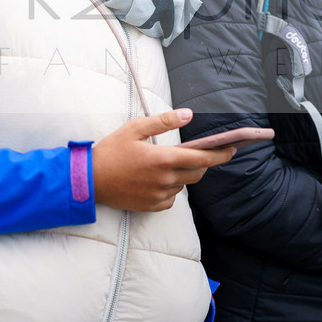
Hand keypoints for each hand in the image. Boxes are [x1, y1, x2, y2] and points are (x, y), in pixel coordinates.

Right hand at [92, 108, 235, 211]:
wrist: (88, 181)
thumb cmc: (111, 151)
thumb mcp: (135, 128)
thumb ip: (164, 120)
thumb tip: (188, 114)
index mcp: (163, 159)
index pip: (202, 158)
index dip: (221, 154)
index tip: (233, 149)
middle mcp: (164, 180)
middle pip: (198, 173)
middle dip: (203, 163)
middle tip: (199, 153)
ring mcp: (158, 196)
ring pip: (184, 185)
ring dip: (184, 175)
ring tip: (167, 164)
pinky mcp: (151, 206)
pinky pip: (172, 198)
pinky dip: (171, 188)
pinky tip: (158, 179)